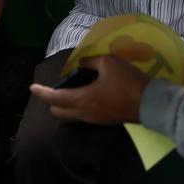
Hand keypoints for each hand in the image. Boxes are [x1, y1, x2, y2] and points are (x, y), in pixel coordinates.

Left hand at [28, 55, 147, 124]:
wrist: (151, 104)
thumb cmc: (127, 82)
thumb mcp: (108, 63)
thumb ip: (90, 62)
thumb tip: (82, 66)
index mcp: (82, 99)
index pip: (54, 98)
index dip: (41, 92)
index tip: (32, 88)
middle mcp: (84, 113)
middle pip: (58, 111)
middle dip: (51, 100)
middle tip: (55, 86)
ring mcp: (94, 119)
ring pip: (70, 114)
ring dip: (65, 104)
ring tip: (72, 87)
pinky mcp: (103, 120)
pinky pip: (82, 115)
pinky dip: (77, 106)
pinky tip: (87, 93)